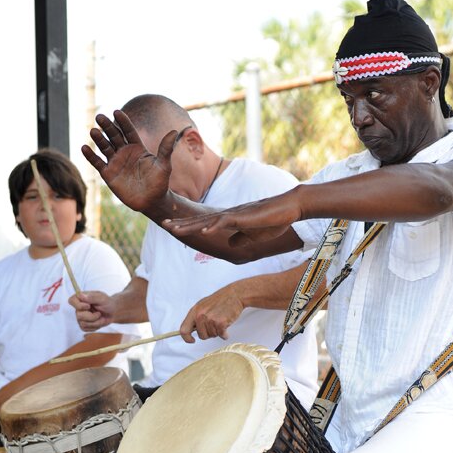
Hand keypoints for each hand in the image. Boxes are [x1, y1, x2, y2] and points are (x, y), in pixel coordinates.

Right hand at [69, 290, 115, 331]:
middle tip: (99, 313)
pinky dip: (95, 326)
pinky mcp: (83, 325)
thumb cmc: (107, 303)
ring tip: (100, 317)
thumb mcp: (102, 298)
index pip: (71, 301)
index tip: (88, 306)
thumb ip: (92, 297)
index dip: (79, 305)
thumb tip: (80, 295)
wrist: (112, 312)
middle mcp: (78, 308)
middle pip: (79, 316)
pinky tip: (98, 321)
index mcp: (81, 298)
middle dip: (92, 316)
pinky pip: (86, 328)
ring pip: (83, 324)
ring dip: (95, 322)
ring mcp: (80, 317)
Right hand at [81, 110, 182, 212]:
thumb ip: (166, 149)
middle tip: (100, 117)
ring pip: (105, 147)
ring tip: (93, 131)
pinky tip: (84, 147)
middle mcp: (125, 152)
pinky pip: (98, 163)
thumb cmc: (160, 183)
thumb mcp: (164, 165)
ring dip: (99, 139)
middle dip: (108, 126)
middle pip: (114, 136)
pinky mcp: (108, 174)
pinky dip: (91, 156)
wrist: (152, 201)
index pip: (129, 131)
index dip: (123, 122)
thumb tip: (174, 132)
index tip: (117, 112)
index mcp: (137, 147)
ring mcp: (115, 162)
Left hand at [164, 191, 301, 247]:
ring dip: (190, 225)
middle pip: (200, 220)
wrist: (290, 208)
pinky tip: (203, 231)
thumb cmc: (275, 220)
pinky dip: (214, 226)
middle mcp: (228, 215)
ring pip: (207, 220)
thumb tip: (231, 244)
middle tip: (162, 225)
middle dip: (181, 223)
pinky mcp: (244, 216)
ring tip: (173, 229)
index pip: (205, 223)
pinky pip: (225, 222)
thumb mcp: (255, 235)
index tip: (173, 228)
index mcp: (230, 220)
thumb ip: (241, 238)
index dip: (188, 226)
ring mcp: (235, 215)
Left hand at [179, 286, 245, 341]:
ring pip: (212, 335)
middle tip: (214, 325)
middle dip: (208, 334)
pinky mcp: (220, 322)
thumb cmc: (220, 299)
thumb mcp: (203, 305)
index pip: (184, 330)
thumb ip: (196, 316)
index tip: (192, 340)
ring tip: (220, 321)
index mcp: (194, 311)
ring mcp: (210, 319)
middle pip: (201, 336)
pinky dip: (224, 334)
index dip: (187, 338)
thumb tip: (191, 329)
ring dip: (217, 332)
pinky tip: (226, 327)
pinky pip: (221, 335)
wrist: (234, 294)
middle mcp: (200, 315)